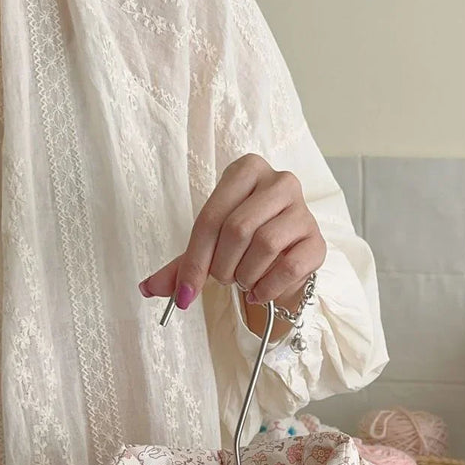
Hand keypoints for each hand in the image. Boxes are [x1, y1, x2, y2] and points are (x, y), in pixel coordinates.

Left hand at [140, 155, 325, 313]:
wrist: (284, 256)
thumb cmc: (244, 244)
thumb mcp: (209, 248)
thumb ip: (180, 266)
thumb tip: (147, 288)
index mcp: (246, 170)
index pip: (212, 216)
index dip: (195, 260)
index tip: (185, 294)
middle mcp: (279, 181)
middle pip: (238, 229)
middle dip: (223, 266)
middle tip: (225, 279)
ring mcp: (303, 209)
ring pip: (265, 245)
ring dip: (246, 276)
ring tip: (245, 281)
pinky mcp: (317, 240)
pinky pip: (290, 266)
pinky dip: (268, 287)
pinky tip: (260, 292)